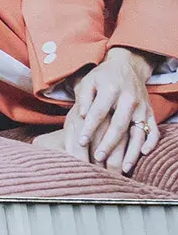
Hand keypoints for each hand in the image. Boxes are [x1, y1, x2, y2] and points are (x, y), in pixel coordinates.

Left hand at [62, 47, 161, 173]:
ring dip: (131, 151)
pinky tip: (144, 154)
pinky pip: (154, 129)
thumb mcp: (88, 82)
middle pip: (119, 125)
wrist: (126, 66)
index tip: (80, 142)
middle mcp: (129, 99)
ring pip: (139, 132)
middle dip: (109, 143)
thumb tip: (82, 116)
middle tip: (98, 158)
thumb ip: (83, 98)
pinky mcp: (150, 112)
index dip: (89, 128)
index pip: (98, 113)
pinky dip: (151, 142)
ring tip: (123, 168)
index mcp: (111, 90)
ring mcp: (142, 107)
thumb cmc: (102, 77)